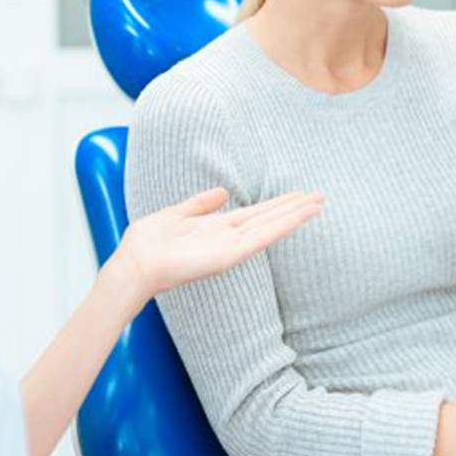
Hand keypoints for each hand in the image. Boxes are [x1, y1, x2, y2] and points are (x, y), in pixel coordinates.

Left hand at [116, 187, 323, 303]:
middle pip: (270, 218)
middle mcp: (229, 238)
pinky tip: (300, 215)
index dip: (278, 203)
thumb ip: (200, 204)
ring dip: (296, 214)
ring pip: (272, 226)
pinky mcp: (231, 255)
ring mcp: (232, 247)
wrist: (135, 263)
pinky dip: (284, 225)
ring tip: (319, 202)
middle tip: (320, 196)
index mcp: (218, 227)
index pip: (256, 213)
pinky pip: (263, 237)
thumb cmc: (148, 243)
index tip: (298, 194)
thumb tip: (222, 192)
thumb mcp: (176, 214)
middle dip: (294, 208)